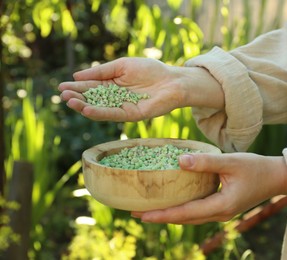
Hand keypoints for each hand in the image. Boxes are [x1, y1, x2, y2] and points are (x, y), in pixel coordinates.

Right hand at [58, 57, 223, 121]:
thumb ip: (101, 72)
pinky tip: (87, 109)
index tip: (62, 87)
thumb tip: (77, 75)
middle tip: (63, 96)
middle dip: (77, 98)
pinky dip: (100, 112)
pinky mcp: (132, 115)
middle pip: (93, 100)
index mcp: (113, 85)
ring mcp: (123, 107)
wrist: (172, 80)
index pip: (91, 88)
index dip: (77, 87)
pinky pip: (113, 114)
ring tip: (71, 103)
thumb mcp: (122, 65)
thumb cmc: (150, 70)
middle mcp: (116, 98)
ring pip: (100, 109)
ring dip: (84, 107)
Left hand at [131, 153, 286, 223]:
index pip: (184, 213)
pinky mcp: (223, 206)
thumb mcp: (231, 162)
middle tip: (136, 212)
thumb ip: (206, 162)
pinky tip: (174, 200)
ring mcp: (221, 211)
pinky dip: (182, 208)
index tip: (140, 214)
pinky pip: (197, 211)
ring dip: (170, 214)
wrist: (277, 177)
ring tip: (150, 209)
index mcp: (221, 206)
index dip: (161, 214)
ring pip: (190, 217)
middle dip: (160, 216)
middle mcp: (219, 213)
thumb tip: (179, 160)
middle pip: (184, 219)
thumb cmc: (257, 168)